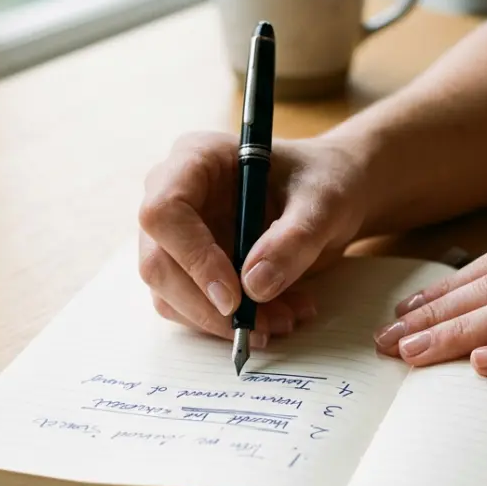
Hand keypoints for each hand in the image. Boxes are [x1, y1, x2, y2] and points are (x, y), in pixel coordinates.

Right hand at [138, 131, 369, 345]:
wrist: (329, 195)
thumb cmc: (325, 181)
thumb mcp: (324, 203)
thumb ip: (293, 239)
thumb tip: (254, 286)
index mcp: (196, 159)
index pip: (164, 212)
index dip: (192, 257)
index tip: (234, 296)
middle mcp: (174, 195)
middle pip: (157, 261)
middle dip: (208, 305)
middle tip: (264, 326)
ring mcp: (176, 234)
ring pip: (169, 294)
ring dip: (222, 321)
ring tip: (284, 319)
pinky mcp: (188, 267)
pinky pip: (190, 307)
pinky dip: (229, 323)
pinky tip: (276, 315)